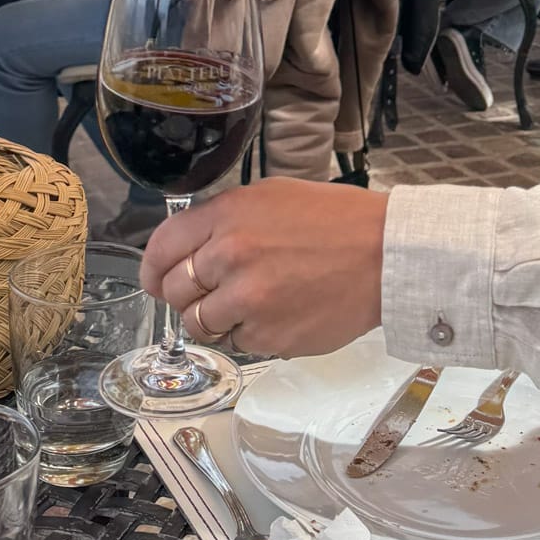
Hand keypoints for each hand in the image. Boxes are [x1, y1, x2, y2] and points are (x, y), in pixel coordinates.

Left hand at [141, 180, 388, 356]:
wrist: (385, 255)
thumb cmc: (335, 220)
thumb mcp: (271, 197)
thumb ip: (224, 220)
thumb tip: (188, 248)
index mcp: (227, 215)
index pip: (162, 247)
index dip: (154, 267)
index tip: (157, 279)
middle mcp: (229, 257)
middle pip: (174, 291)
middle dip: (186, 295)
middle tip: (213, 292)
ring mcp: (247, 301)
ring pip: (199, 324)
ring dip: (215, 319)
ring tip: (250, 304)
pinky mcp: (268, 337)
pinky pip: (237, 343)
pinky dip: (250, 334)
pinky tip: (278, 313)